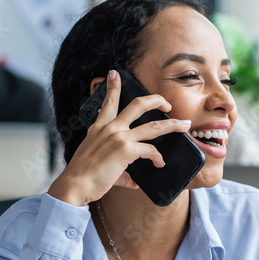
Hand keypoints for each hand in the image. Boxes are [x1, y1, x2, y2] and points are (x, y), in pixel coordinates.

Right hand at [47, 70, 191, 206]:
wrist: (75, 185)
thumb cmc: (83, 176)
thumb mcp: (98, 163)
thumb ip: (120, 169)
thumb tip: (133, 181)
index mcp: (99, 128)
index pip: (108, 103)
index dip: (113, 86)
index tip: (115, 74)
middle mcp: (110, 128)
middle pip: (138, 105)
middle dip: (156, 100)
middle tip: (167, 102)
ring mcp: (119, 137)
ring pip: (154, 125)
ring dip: (172, 125)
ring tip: (184, 125)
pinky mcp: (126, 150)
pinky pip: (151, 150)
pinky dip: (158, 157)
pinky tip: (160, 164)